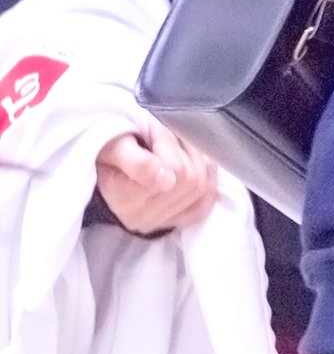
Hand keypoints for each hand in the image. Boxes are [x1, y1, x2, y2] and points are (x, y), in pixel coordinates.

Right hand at [95, 122, 218, 234]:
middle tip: (165, 136)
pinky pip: (204, 203)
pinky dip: (207, 180)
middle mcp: (144, 218)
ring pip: (201, 186)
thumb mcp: (115, 146)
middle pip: (189, 178)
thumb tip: (168, 180)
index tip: (152, 131)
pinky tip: (194, 163)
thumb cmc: (111, 149)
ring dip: (195, 158)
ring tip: (175, 147)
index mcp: (125, 200)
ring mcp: (161, 222)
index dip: (168, 142)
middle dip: (183, 149)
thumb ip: (137, 162)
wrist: (106, 166)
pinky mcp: (176, 221)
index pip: (172, 170)